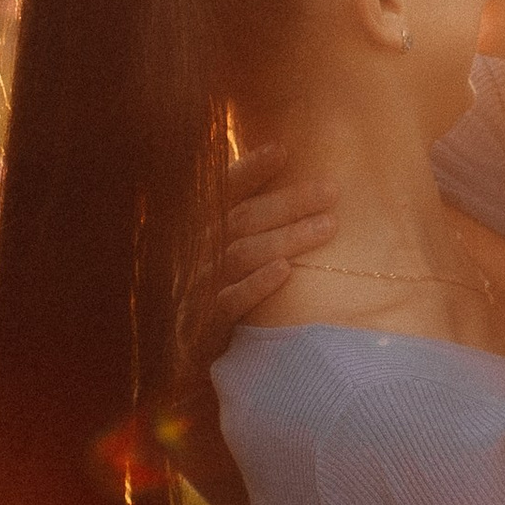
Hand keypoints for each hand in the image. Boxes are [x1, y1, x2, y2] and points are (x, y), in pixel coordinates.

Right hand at [192, 142, 335, 354]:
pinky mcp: (203, 322)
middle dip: (289, 202)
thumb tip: (285, 168)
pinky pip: (231, 300)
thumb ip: (241, 215)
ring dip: (286, 238)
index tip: (283, 151)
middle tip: (332, 190)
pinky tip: (286, 270)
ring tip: (328, 226)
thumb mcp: (216, 246)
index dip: (250, 170)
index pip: (222, 190)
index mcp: (197, 226)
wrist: (172, 353)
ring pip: (242, 254)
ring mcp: (197, 285)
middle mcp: (195, 250)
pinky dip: (257, 285)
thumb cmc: (206, 289)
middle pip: (243, 218)